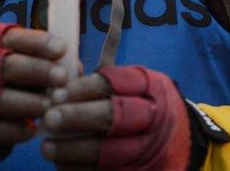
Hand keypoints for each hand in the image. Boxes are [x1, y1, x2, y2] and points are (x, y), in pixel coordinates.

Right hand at [0, 23, 67, 166]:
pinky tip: (31, 129)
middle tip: (61, 77)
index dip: (35, 42)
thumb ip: (44, 64)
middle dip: (34, 70)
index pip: (7, 36)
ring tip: (50, 106)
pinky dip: (10, 130)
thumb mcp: (21, 69)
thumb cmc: (4, 86)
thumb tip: (75, 68)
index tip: (61, 49)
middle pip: (0, 65)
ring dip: (25, 102)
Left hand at [41, 65, 190, 169]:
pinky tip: (62, 165)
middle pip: (113, 116)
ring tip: (47, 147)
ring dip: (73, 151)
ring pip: (108, 152)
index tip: (58, 93)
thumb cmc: (147, 108)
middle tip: (50, 118)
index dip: (84, 88)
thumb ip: (104, 77)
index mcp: (150, 88)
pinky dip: (80, 170)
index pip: (115, 83)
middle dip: (77, 117)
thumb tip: (67, 68)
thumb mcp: (138, 85)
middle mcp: (153, 118)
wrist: (182, 144)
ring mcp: (148, 150)